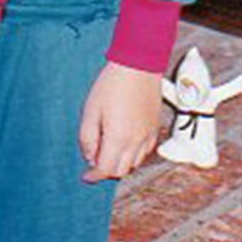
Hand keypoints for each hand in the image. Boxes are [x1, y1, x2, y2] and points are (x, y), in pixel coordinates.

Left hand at [79, 61, 162, 182]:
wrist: (138, 65)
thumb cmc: (112, 84)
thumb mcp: (90, 109)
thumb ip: (87, 137)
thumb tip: (90, 157)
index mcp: (119, 138)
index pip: (105, 170)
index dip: (93, 176)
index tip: (86, 176)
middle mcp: (136, 141)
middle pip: (121, 171)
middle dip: (106, 170)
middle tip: (95, 160)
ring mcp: (148, 135)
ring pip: (134, 163)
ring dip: (121, 163)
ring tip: (109, 149)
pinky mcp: (155, 127)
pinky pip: (145, 151)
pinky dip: (134, 154)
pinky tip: (125, 141)